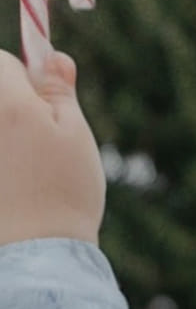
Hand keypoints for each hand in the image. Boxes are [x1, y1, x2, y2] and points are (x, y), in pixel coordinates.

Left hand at [0, 48, 105, 246]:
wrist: (39, 253)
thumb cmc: (65, 192)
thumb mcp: (75, 134)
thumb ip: (59, 91)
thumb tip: (52, 56)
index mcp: (7, 102)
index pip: (2, 61)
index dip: (25, 77)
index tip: (44, 103)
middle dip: (13, 107)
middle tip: (37, 140)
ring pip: (0, 130)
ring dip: (9, 138)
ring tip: (25, 170)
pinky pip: (0, 155)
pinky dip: (7, 166)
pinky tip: (14, 186)